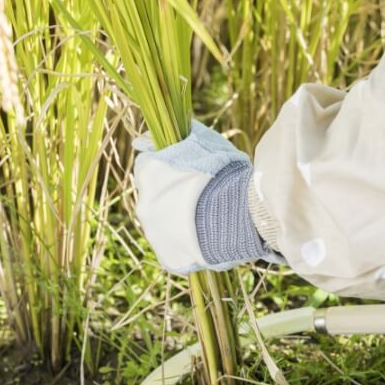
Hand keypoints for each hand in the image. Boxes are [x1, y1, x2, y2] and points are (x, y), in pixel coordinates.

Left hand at [133, 121, 276, 274]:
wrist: (241, 213)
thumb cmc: (225, 174)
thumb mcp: (206, 142)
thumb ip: (184, 135)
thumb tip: (170, 128)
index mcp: (149, 173)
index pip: (148, 167)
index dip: (168, 169)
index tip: (185, 174)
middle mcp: (144, 203)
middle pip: (155, 197)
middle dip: (173, 196)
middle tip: (201, 197)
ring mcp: (154, 234)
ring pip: (164, 224)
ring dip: (180, 220)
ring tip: (208, 219)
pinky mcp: (168, 256)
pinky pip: (174, 249)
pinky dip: (186, 244)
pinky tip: (205, 238)